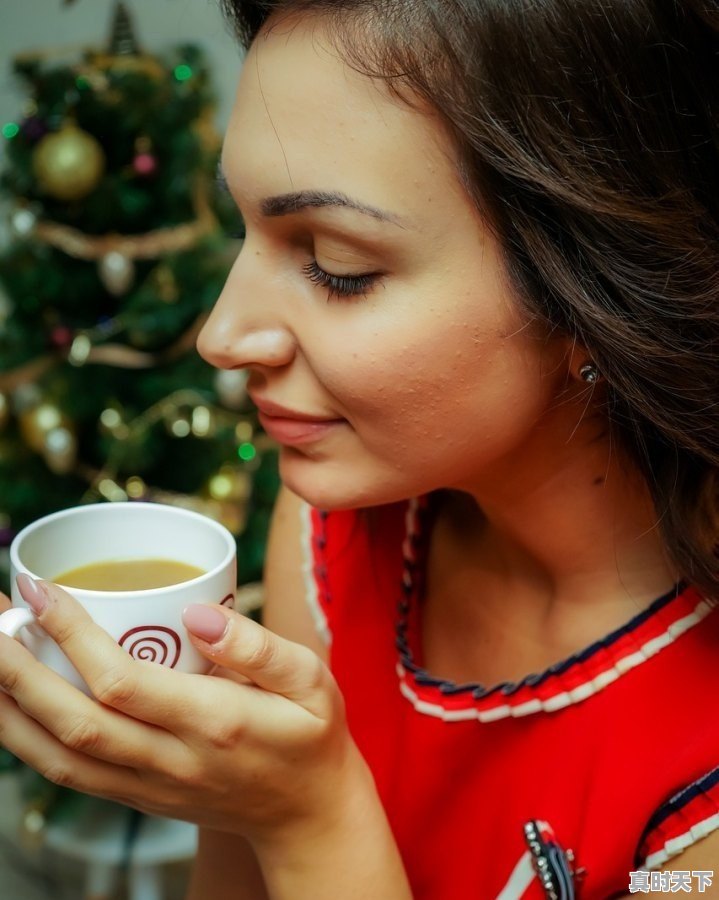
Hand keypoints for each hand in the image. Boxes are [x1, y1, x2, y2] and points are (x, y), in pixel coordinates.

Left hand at [0, 578, 366, 847]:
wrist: (309, 816)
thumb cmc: (312, 736)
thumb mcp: (311, 681)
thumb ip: (257, 647)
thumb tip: (196, 611)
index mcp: (214, 724)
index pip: (122, 681)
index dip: (71, 634)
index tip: (39, 589)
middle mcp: (171, 761)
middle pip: (73, 721)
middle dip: (17, 669)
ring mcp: (149, 786)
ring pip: (58, 757)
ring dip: (9, 708)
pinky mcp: (138, 797)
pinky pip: (69, 774)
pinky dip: (27, 741)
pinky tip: (9, 704)